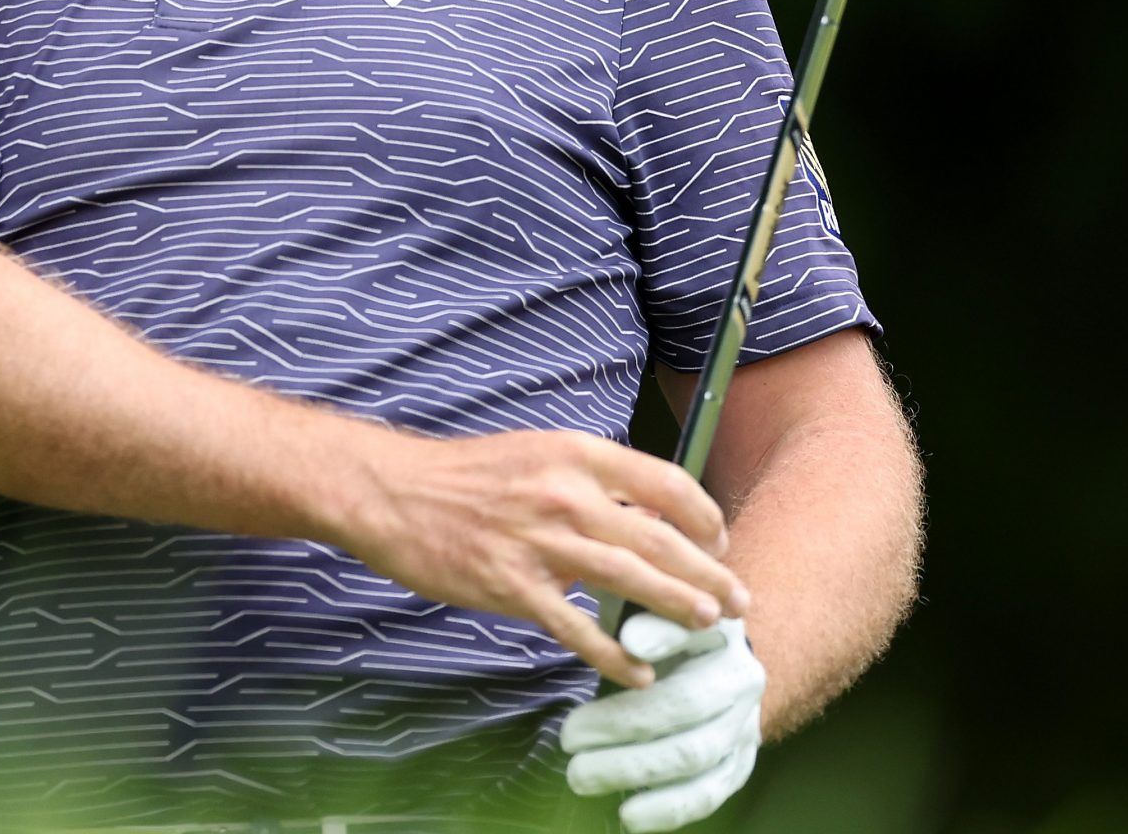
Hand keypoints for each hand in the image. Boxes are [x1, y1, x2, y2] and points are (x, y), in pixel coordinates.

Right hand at [340, 428, 747, 687]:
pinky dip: (614, 656)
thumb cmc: (463, 474)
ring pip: (628, 579)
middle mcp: (563, 494)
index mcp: (572, 454)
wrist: (390, 492)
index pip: (664, 483)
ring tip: (709, 626)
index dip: (703, 516)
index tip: (718, 540)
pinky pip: (577, 628)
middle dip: (707, 573)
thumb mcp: (534, 456)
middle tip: (737, 599)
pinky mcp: (510, 587)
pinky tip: (638, 672)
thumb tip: (646, 520)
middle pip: (658, 538)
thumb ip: (589, 483)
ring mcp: (537, 542)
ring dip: (677, 606)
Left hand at [559, 612, 765, 831]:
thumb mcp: (646, 600)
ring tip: (580, 776)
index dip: (661, 636)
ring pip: (695, 755)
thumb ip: (641, 611)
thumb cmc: (658, 623)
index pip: (691, 633)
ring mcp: (744, 724)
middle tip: (568, 737)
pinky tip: (629, 816)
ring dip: (635, 770)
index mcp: (720, 630)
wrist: (709, 658)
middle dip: (623, 723)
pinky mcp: (739, 763)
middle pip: (686, 705)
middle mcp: (741, 678)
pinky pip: (709, 792)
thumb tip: (632, 643)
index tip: (626, 642)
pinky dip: (670, 809)